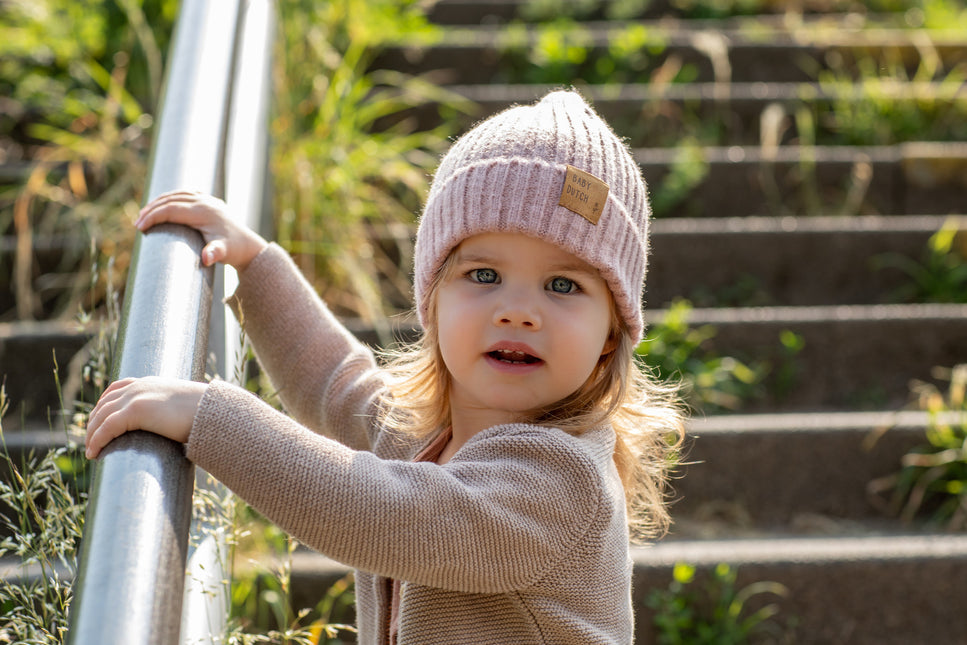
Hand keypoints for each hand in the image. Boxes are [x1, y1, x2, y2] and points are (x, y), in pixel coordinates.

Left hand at [85, 377, 207, 458]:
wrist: (214, 411)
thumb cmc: (206, 414)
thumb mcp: (183, 408)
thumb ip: (173, 413)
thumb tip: (178, 429)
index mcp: (150, 383)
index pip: (116, 389)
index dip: (103, 406)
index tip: (99, 423)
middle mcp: (139, 386)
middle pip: (104, 403)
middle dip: (94, 423)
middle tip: (91, 442)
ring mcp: (136, 397)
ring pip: (101, 416)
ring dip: (91, 434)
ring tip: (91, 451)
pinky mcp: (136, 411)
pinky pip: (106, 427)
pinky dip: (96, 440)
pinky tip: (94, 454)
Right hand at [136, 190, 267, 270]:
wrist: (249, 246)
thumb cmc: (235, 250)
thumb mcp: (224, 253)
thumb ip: (215, 253)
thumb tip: (207, 258)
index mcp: (204, 211)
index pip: (171, 209)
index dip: (153, 216)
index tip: (140, 227)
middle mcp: (205, 202)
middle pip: (171, 200)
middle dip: (151, 210)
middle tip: (137, 223)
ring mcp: (208, 200)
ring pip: (177, 195)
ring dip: (159, 202)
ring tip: (145, 214)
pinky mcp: (210, 202)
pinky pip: (186, 194)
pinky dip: (172, 198)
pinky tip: (163, 206)